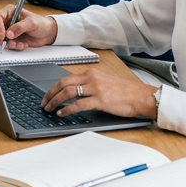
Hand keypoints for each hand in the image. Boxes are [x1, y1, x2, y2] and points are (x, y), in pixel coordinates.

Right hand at [0, 6, 56, 49]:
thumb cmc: (41, 23)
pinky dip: (14, 46)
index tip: (3, 34)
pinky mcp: (12, 39)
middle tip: (9, 41)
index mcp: (10, 12)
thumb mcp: (31, 23)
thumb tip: (8, 33)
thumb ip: (19, 27)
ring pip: (0, 38)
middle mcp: (7, 21)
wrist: (47, 33)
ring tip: (19, 44)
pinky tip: (23, 44)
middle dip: (1, 37)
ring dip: (9, 43)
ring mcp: (9, 31)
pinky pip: (7, 45)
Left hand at [41, 70, 158, 119]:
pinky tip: (62, 113)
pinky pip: (79, 104)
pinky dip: (68, 109)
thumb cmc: (126, 92)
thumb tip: (73, 94)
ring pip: (68, 92)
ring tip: (50, 109)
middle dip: (50, 94)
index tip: (47, 95)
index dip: (53, 88)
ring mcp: (96, 88)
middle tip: (44, 103)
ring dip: (56, 101)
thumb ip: (89, 86)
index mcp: (91, 73)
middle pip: (63, 84)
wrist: (142, 96)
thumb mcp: (104, 83)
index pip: (66, 78)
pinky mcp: (101, 100)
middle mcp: (92, 78)